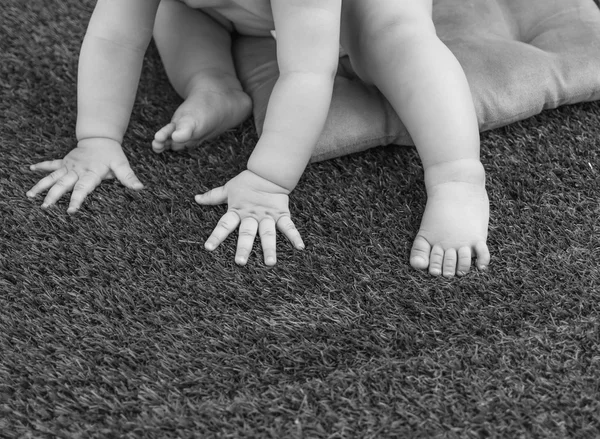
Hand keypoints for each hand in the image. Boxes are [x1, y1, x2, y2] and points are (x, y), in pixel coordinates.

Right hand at [27, 138, 143, 212]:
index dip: (77, 200)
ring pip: (53, 176)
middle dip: (53, 196)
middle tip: (45, 207)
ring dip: (42, 185)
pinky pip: (52, 164)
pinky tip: (30, 169)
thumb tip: (140, 188)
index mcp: (91, 173)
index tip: (70, 211)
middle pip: (63, 184)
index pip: (83, 188)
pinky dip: (41, 166)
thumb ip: (129, 178)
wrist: (101, 137)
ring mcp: (69, 165)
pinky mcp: (65, 161)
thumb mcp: (122, 165)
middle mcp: (77, 170)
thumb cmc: (112, 154)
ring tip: (30, 195)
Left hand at [195, 170, 304, 265]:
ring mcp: (267, 217)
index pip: (224, 224)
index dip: (216, 236)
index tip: (208, 248)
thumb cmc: (246, 183)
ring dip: (269, 248)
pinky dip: (295, 236)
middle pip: (247, 234)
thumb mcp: (229, 189)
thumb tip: (196, 199)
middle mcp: (252, 216)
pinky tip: (300, 247)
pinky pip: (289, 227)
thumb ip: (213, 196)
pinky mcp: (281, 215)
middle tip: (240, 263)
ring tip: (270, 263)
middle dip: (243, 248)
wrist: (268, 172)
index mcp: (238, 211)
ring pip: (268, 234)